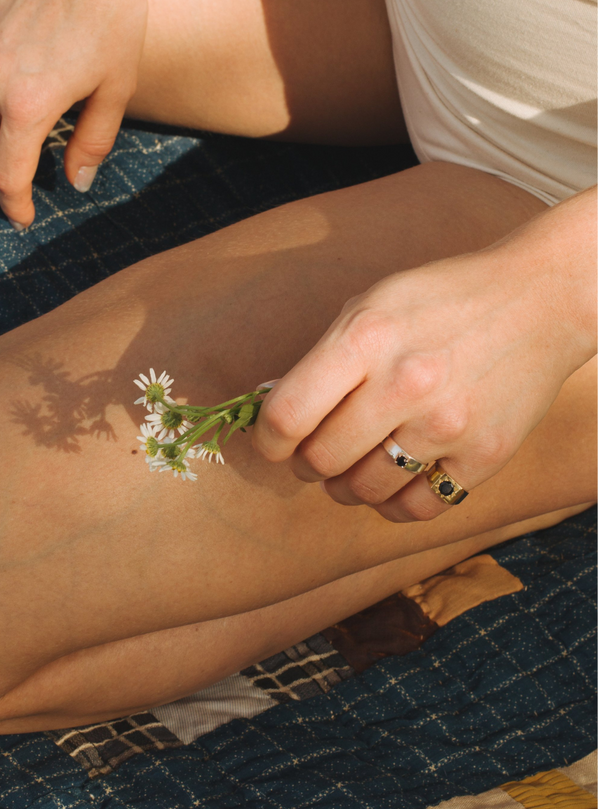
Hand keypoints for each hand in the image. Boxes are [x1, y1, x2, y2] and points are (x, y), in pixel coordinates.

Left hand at [253, 202, 595, 521]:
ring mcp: (448, 424)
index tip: (273, 441)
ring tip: (354, 468)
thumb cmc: (442, 299)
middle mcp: (405, 383)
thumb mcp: (372, 304)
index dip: (268, 438)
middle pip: (322, 460)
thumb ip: (322, 357)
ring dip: (347, 487)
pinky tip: (395, 482)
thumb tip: (270, 407)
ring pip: (365, 491)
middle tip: (316, 454)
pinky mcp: (485, 455)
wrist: (540, 299)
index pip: (287, 415)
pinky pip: (417, 509)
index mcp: (367, 337)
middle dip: (307, 463)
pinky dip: (394, 504)